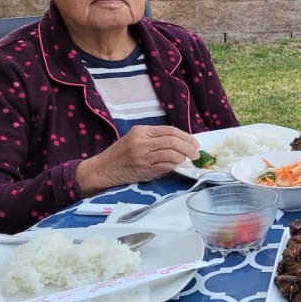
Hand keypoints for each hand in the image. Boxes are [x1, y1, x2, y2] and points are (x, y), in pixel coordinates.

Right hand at [76, 125, 199, 194]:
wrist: (104, 168)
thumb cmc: (122, 153)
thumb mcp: (136, 138)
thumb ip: (156, 138)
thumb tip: (182, 141)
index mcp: (142, 131)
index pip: (170, 131)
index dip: (186, 137)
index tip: (195, 142)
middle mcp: (142, 142)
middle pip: (173, 142)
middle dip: (189, 148)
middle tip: (196, 153)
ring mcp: (143, 157)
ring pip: (172, 155)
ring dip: (183, 157)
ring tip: (186, 160)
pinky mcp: (144, 170)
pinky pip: (166, 167)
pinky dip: (174, 166)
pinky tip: (176, 166)